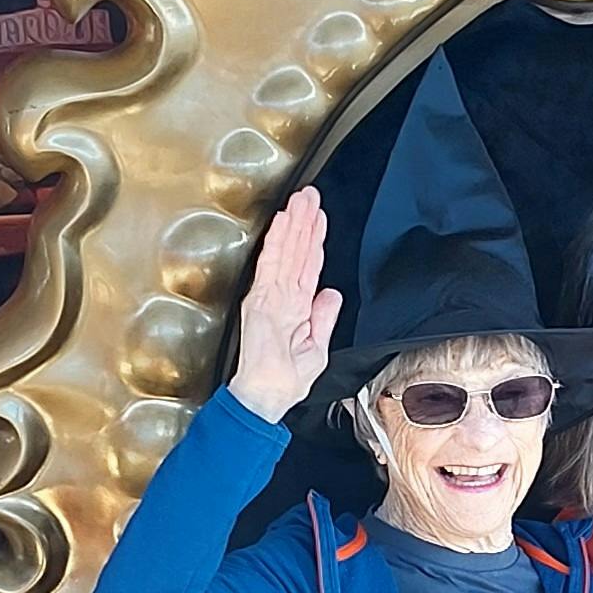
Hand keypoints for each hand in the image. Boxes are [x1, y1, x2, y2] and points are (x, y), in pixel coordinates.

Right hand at [230, 187, 343, 417]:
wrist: (267, 397)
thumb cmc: (285, 381)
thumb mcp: (317, 348)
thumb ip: (324, 318)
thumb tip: (331, 293)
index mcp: (296, 308)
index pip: (307, 267)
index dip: (314, 241)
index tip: (318, 219)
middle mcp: (282, 297)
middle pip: (296, 252)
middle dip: (304, 223)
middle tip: (310, 195)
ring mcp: (270, 296)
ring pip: (285, 251)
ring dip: (294, 224)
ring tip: (301, 200)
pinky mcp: (261, 299)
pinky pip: (272, 263)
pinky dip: (278, 241)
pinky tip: (284, 223)